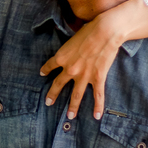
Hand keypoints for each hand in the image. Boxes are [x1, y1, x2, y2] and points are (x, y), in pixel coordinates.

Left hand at [38, 4, 129, 119]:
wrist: (104, 33)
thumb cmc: (89, 31)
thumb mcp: (72, 38)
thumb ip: (70, 48)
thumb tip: (72, 49)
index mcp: (61, 58)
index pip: (50, 66)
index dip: (45, 70)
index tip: (42, 74)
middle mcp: (70, 69)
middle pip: (58, 85)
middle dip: (52, 95)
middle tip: (48, 103)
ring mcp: (83, 76)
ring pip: (76, 95)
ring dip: (73, 107)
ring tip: (69, 116)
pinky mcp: (97, 78)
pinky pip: (97, 96)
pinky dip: (97, 107)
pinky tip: (96, 116)